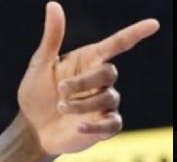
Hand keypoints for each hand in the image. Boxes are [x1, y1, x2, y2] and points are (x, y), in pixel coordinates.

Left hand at [17, 2, 158, 154]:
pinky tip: (78, 127)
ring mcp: (104, 104)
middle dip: (84, 82)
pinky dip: (96, 127)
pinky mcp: (103, 126)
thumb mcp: (40, 65)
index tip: (152, 25)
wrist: (31, 127)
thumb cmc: (37, 93)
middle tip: (59, 90)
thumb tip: (53, 5)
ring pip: (107, 99)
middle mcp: (100, 81)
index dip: (134, 34)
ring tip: (59, 107)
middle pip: (108, 73)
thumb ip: (52, 38)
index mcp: (89, 61)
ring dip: (81, 104)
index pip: (117, 44)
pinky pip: (112, 124)